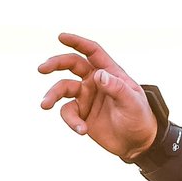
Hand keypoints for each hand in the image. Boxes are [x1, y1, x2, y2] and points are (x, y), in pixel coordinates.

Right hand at [38, 33, 157, 160]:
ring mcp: (86, 96)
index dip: (78, 42)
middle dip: (55, 64)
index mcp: (110, 72)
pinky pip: (68, 112)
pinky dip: (71, 121)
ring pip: (62, 88)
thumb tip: (98, 74)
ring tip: (44, 105)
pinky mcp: (81, 113)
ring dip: (52, 95)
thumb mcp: (132, 103)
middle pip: (71, 64)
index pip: (93, 52)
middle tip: (42, 68)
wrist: (136, 143)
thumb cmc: (139, 118)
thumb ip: (117, 88)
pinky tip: (81, 130)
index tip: (61, 37)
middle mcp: (95, 81)